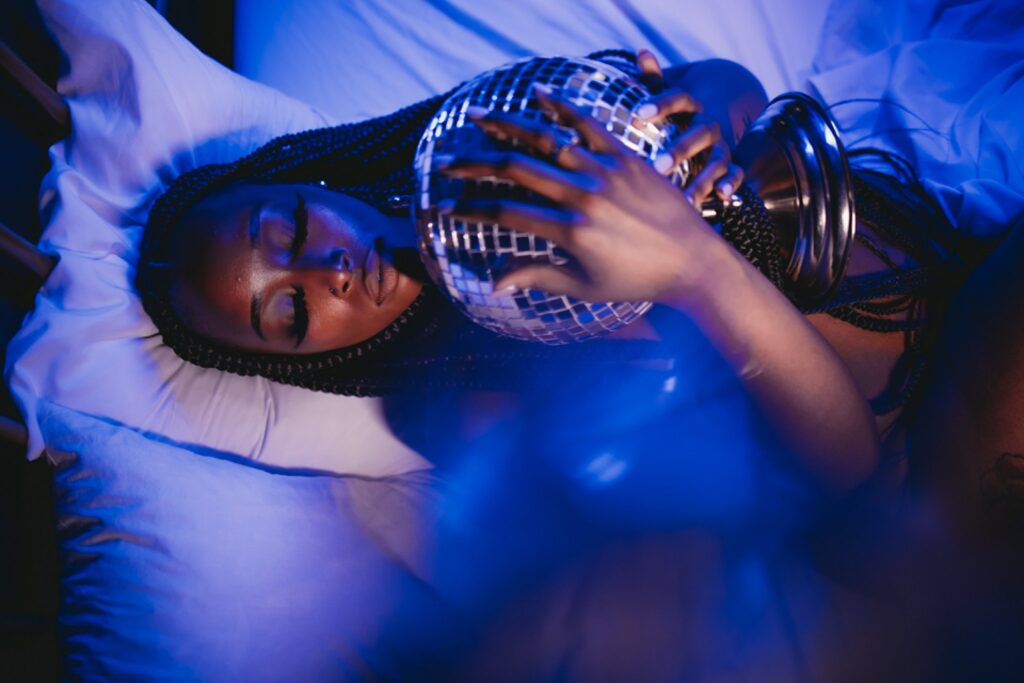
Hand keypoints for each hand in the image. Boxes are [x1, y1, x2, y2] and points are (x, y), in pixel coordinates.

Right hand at [435, 84, 729, 306]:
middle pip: (515, 171)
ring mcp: (606, 172)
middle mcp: (584, 196)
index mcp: (571, 232)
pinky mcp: (627, 157)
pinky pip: (589, 125)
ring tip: (476, 117)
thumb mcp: (583, 287)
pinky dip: (562, 107)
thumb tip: (491, 284)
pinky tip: (536, 95)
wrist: (694, 262)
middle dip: (473, 165)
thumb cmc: (637, 281)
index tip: (443, 206)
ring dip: (506, 126)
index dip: (469, 209)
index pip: (506, 213)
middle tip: (445, 161)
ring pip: (546, 140)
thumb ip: (536, 276)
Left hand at [634, 49, 743, 204]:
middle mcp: (710, 123)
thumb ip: (654, 77)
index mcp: (692, 103)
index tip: (639, 115)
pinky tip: (721, 197)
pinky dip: (730, 184)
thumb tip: (642, 53)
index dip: (660, 105)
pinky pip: (735, 174)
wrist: (722, 105)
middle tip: (659, 166)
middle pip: (700, 133)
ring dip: (703, 178)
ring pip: (717, 159)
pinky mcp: (730, 163)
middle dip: (681, 150)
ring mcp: (722, 144)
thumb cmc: (680, 105)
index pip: (678, 99)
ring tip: (685, 199)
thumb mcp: (669, 88)